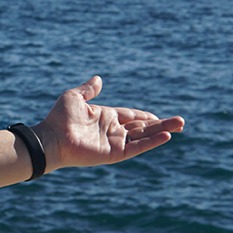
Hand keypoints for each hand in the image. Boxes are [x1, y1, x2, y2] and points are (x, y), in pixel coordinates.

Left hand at [33, 75, 183, 170]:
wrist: (51, 138)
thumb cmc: (59, 118)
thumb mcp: (74, 97)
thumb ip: (88, 90)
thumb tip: (98, 78)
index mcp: (104, 117)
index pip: (130, 116)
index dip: (144, 116)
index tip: (158, 116)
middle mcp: (112, 130)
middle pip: (142, 126)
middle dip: (161, 124)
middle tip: (181, 122)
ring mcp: (115, 142)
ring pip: (144, 136)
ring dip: (162, 131)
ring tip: (180, 125)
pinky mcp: (115, 153)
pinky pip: (137, 147)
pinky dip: (151, 142)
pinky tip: (166, 136)